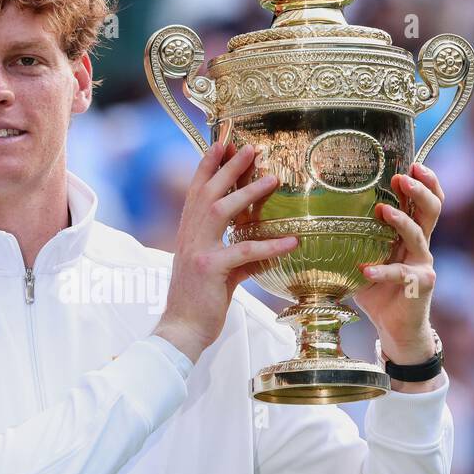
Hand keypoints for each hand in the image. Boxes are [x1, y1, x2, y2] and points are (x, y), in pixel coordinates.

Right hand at [154, 121, 298, 362]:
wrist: (181, 330)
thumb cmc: (198, 303)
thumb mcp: (215, 273)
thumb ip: (234, 257)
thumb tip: (259, 252)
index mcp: (188, 235)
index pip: (196, 191)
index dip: (208, 165)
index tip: (222, 142)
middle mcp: (189, 237)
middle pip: (208, 192)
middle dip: (228, 167)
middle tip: (250, 146)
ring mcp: (198, 252)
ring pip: (221, 211)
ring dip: (247, 192)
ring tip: (273, 178)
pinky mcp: (211, 270)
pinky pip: (244, 251)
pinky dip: (270, 245)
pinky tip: (292, 241)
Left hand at [353, 162, 444, 364]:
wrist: (394, 327)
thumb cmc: (376, 290)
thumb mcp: (363, 258)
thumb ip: (351, 239)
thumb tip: (313, 217)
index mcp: (410, 235)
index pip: (425, 202)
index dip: (424, 182)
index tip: (411, 163)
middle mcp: (421, 245)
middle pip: (431, 210)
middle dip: (419, 190)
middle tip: (402, 176)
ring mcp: (422, 264)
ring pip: (419, 236)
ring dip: (401, 220)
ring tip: (384, 210)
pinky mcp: (420, 285)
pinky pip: (401, 274)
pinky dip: (382, 271)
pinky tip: (366, 270)